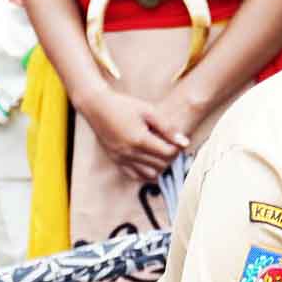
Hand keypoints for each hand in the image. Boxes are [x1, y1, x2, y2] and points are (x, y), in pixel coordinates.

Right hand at [75, 85, 197, 183]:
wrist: (97, 107)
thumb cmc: (124, 105)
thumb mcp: (148, 111)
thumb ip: (168, 128)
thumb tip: (185, 143)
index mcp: (140, 139)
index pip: (168, 153)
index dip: (177, 148)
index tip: (177, 141)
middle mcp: (130, 153)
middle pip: (161, 165)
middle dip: (170, 157)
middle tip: (170, 146)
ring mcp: (122, 159)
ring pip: (150, 175)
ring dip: (159, 167)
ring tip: (160, 154)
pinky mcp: (116, 161)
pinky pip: (135, 176)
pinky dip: (146, 173)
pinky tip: (149, 162)